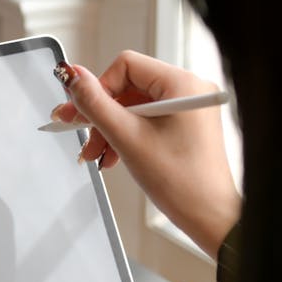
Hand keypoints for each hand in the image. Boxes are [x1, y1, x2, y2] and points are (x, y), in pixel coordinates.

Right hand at [53, 51, 240, 256]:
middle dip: (101, 115)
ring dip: (110, 129)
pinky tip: (113, 156)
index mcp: (182, 84)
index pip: (126, 66)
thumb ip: (95, 104)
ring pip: (134, 107)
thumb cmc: (183, 181)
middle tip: (79, 132)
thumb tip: (73, 77)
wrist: (209, 216)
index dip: (99, 89)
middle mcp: (188, 90)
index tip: (82, 113)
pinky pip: (146, 121)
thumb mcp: (127, 137)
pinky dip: (126, 136)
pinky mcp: (185, 126)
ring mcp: (187, 109)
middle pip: (128, 87)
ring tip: (96, 154)